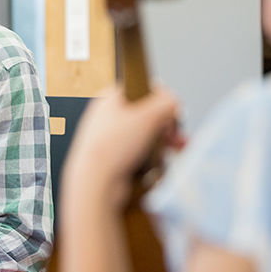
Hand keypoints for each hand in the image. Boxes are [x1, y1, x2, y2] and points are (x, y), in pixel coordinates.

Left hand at [64, 87, 180, 205]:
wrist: (95, 183)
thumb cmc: (113, 147)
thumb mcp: (147, 116)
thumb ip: (166, 102)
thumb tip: (173, 101)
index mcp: (111, 98)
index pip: (144, 89)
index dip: (162, 100)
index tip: (172, 113)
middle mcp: (109, 115)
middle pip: (148, 114)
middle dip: (167, 125)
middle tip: (174, 135)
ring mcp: (112, 137)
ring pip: (147, 134)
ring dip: (164, 141)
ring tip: (175, 149)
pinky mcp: (116, 157)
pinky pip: (141, 152)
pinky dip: (153, 156)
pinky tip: (161, 162)